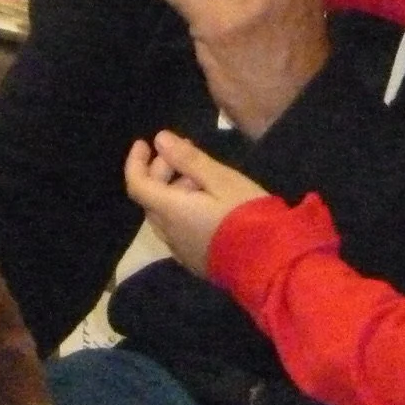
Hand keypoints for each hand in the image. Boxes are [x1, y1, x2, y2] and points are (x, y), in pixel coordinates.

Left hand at [125, 130, 270, 276]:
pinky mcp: (196, 261)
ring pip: (165, 214)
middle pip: (151, 198)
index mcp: (170, 211)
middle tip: (185, 151)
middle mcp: (168, 233)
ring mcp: (181, 250)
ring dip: (173, 191)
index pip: (137, 185)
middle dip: (161, 171)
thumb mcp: (221, 179)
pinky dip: (182, 210)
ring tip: (203, 175)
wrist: (269, 264)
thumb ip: (188, 160)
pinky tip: (207, 203)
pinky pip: (178, 230)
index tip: (145, 143)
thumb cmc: (245, 214)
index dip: (136, 162)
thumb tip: (160, 140)